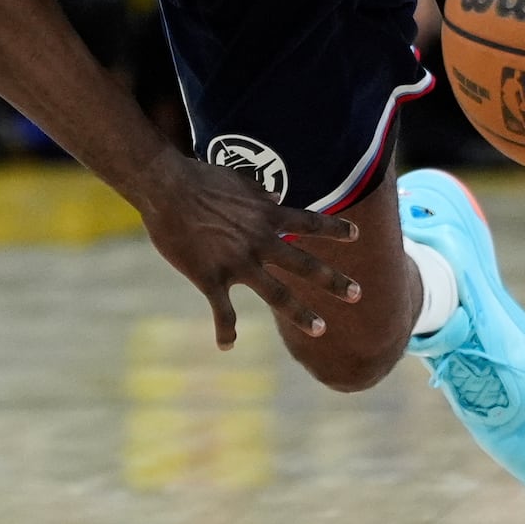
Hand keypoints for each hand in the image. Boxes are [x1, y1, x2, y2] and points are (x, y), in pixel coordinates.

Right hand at [132, 152, 360, 348]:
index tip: (356, 234)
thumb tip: (274, 196)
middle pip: (305, 264)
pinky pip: (222, 311)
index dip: (334, 228)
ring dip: (300, 313)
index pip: (309, 222)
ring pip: (277, 294)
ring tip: (321, 329)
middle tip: (358, 294)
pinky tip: (226, 346)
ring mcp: (238, 262)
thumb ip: (258, 192)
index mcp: (266, 215)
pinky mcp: (211, 277)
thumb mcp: (236, 179)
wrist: (166, 188)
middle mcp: (260, 241)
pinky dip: (225, 330)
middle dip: (333, 281)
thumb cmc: (198, 178)